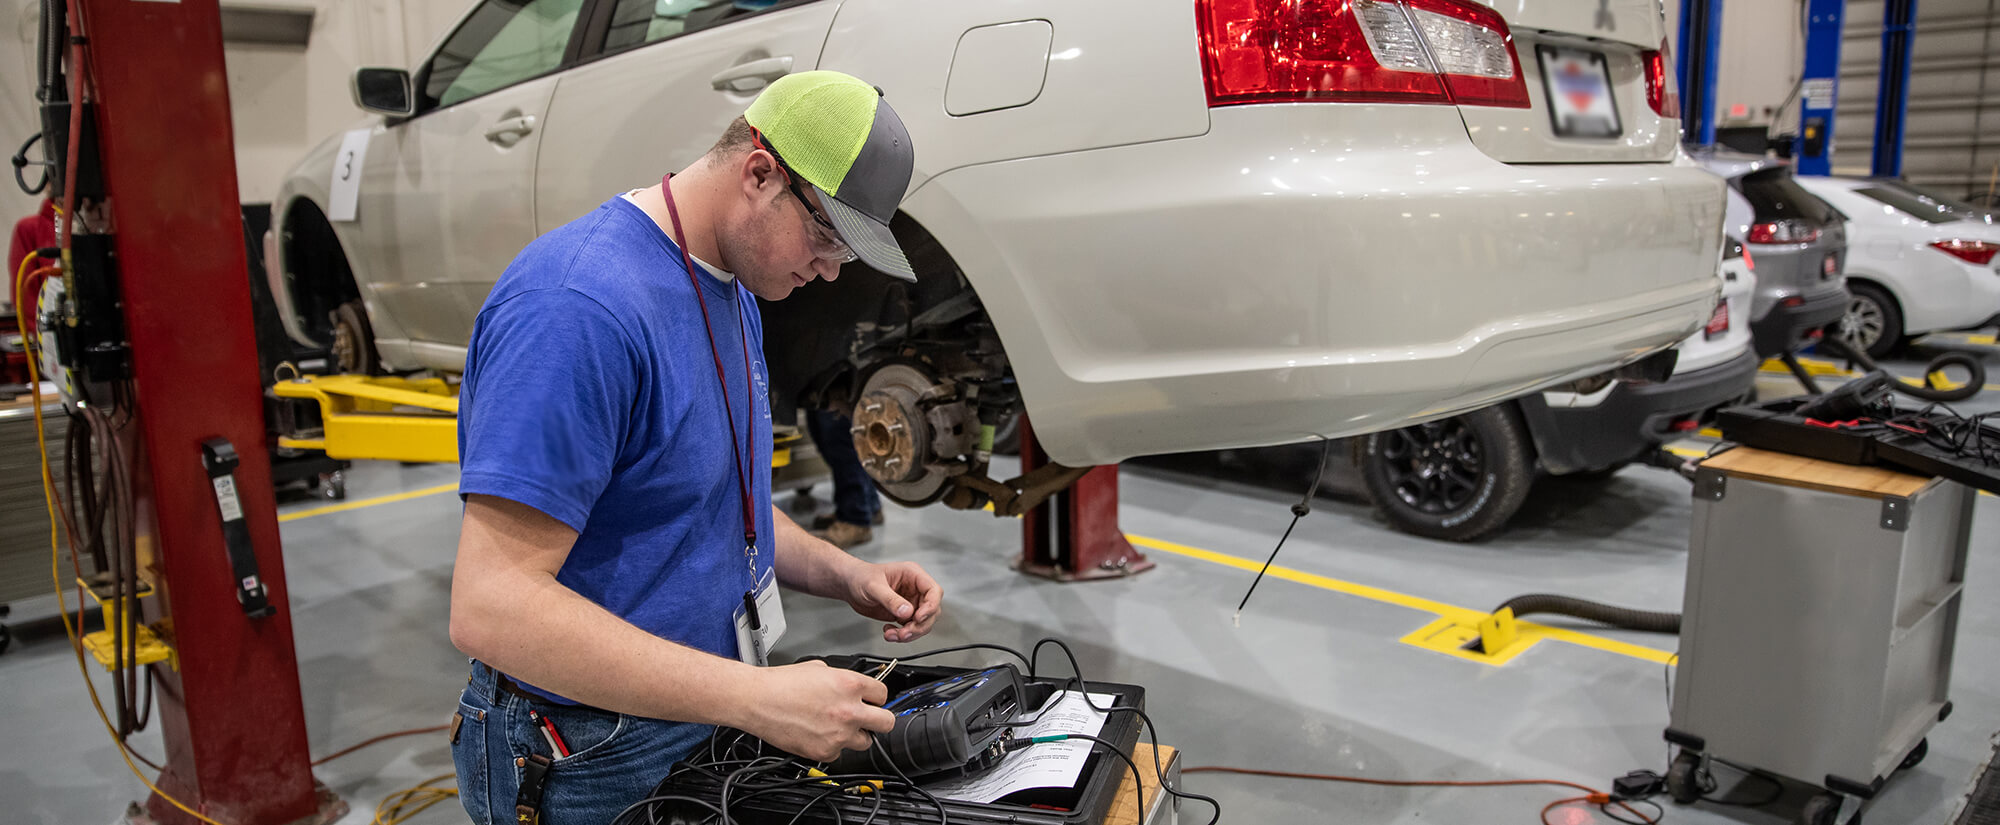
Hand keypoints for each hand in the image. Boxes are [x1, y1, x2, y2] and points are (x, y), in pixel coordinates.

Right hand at [745, 660, 894, 761]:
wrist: (757, 700)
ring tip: (836, 726)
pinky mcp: (824, 752)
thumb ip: (843, 679)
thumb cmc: (782, 683)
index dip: (876, 697)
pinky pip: (839, 752)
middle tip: (869, 719)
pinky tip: (818, 734)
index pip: (884, 695)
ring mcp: (839, 734)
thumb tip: (853, 687)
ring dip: (855, 735)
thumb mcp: (820, 668)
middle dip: (879, 720)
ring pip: (865, 742)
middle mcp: (849, 710)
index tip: (871, 701)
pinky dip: (832, 746)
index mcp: (850, 684)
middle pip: (886, 723)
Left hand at [843, 560, 941, 642]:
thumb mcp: (874, 587)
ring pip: (922, 623)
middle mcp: (915, 589)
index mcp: (913, 575)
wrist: (850, 586)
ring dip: (909, 633)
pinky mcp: (903, 614)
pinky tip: (888, 631)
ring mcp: (910, 602)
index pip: (934, 591)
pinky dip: (901, 635)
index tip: (918, 618)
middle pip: (931, 611)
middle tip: (903, 633)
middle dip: (918, 625)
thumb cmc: (861, 577)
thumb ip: (891, 600)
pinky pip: (910, 628)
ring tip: (892, 635)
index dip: (930, 606)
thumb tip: (907, 612)